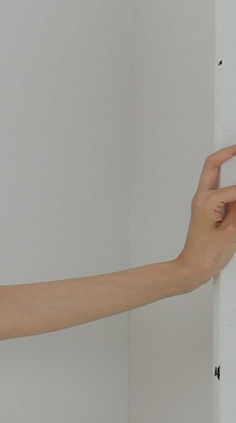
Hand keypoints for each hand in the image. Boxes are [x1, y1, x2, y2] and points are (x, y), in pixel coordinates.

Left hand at [176, 144, 235, 285]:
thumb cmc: (206, 256)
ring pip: (216, 174)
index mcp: (206, 201)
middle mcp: (202, 198)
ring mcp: (204, 203)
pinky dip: (230, 184)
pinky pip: (222, 189)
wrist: (191, 270)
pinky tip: (232, 172)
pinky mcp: (209, 209)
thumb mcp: (232, 231)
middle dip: (228, 151)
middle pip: (213, 165)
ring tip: (234, 151)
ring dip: (226, 162)